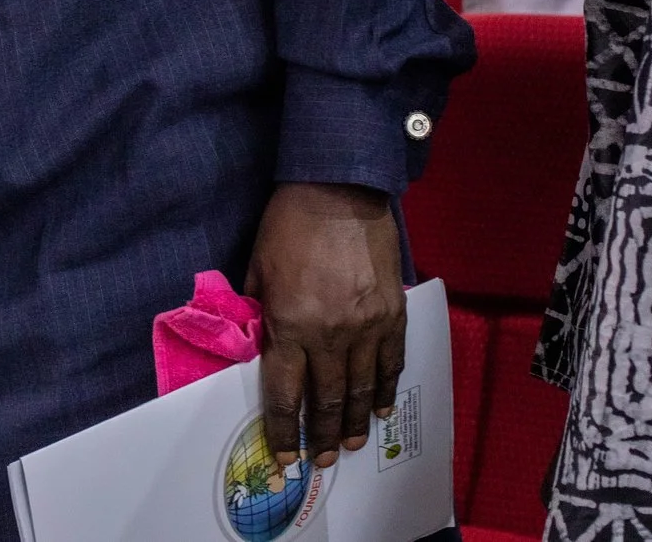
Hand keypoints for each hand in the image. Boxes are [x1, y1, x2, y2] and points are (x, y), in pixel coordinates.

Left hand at [242, 182, 404, 480]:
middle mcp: (331, 335)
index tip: (285, 456)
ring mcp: (367, 327)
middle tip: (322, 461)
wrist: (339, 190)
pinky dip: (386, 390)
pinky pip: (391, 364)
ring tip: (351, 446)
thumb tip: (259, 347)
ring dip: (357, 423)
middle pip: (328, 400)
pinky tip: (382, 409)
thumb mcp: (258, 270)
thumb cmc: (288, 226)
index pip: (286, 394)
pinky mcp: (393, 315)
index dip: (284, 430)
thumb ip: (259, 314)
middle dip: (323, 436)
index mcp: (291, 325)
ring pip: (363, 390)